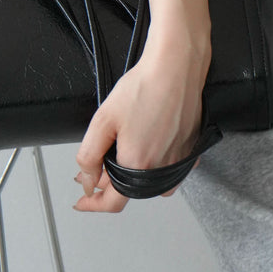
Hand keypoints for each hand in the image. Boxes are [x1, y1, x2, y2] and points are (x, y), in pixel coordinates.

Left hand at [73, 38, 210, 213]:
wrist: (176, 67)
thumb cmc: (145, 87)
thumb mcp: (103, 120)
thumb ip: (90, 156)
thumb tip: (87, 181)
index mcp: (138, 165)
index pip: (113, 202)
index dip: (93, 203)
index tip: (82, 201)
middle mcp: (162, 170)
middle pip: (131, 192)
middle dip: (110, 185)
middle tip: (95, 170)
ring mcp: (179, 162)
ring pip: (150, 183)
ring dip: (132, 177)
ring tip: (120, 157)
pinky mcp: (190, 151)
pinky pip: (169, 172)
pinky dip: (154, 167)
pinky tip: (146, 149)